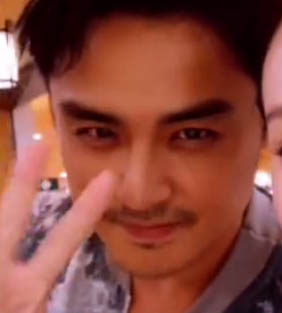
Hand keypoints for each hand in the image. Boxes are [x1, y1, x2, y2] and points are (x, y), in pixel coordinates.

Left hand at [0, 143, 116, 312]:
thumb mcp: (27, 306)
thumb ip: (35, 287)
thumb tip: (61, 287)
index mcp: (25, 292)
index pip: (63, 241)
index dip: (87, 208)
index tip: (108, 178)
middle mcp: (3, 279)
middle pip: (10, 219)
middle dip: (22, 182)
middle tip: (34, 146)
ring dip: (1, 206)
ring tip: (21, 166)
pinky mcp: (13, 286)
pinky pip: (4, 253)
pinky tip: (0, 216)